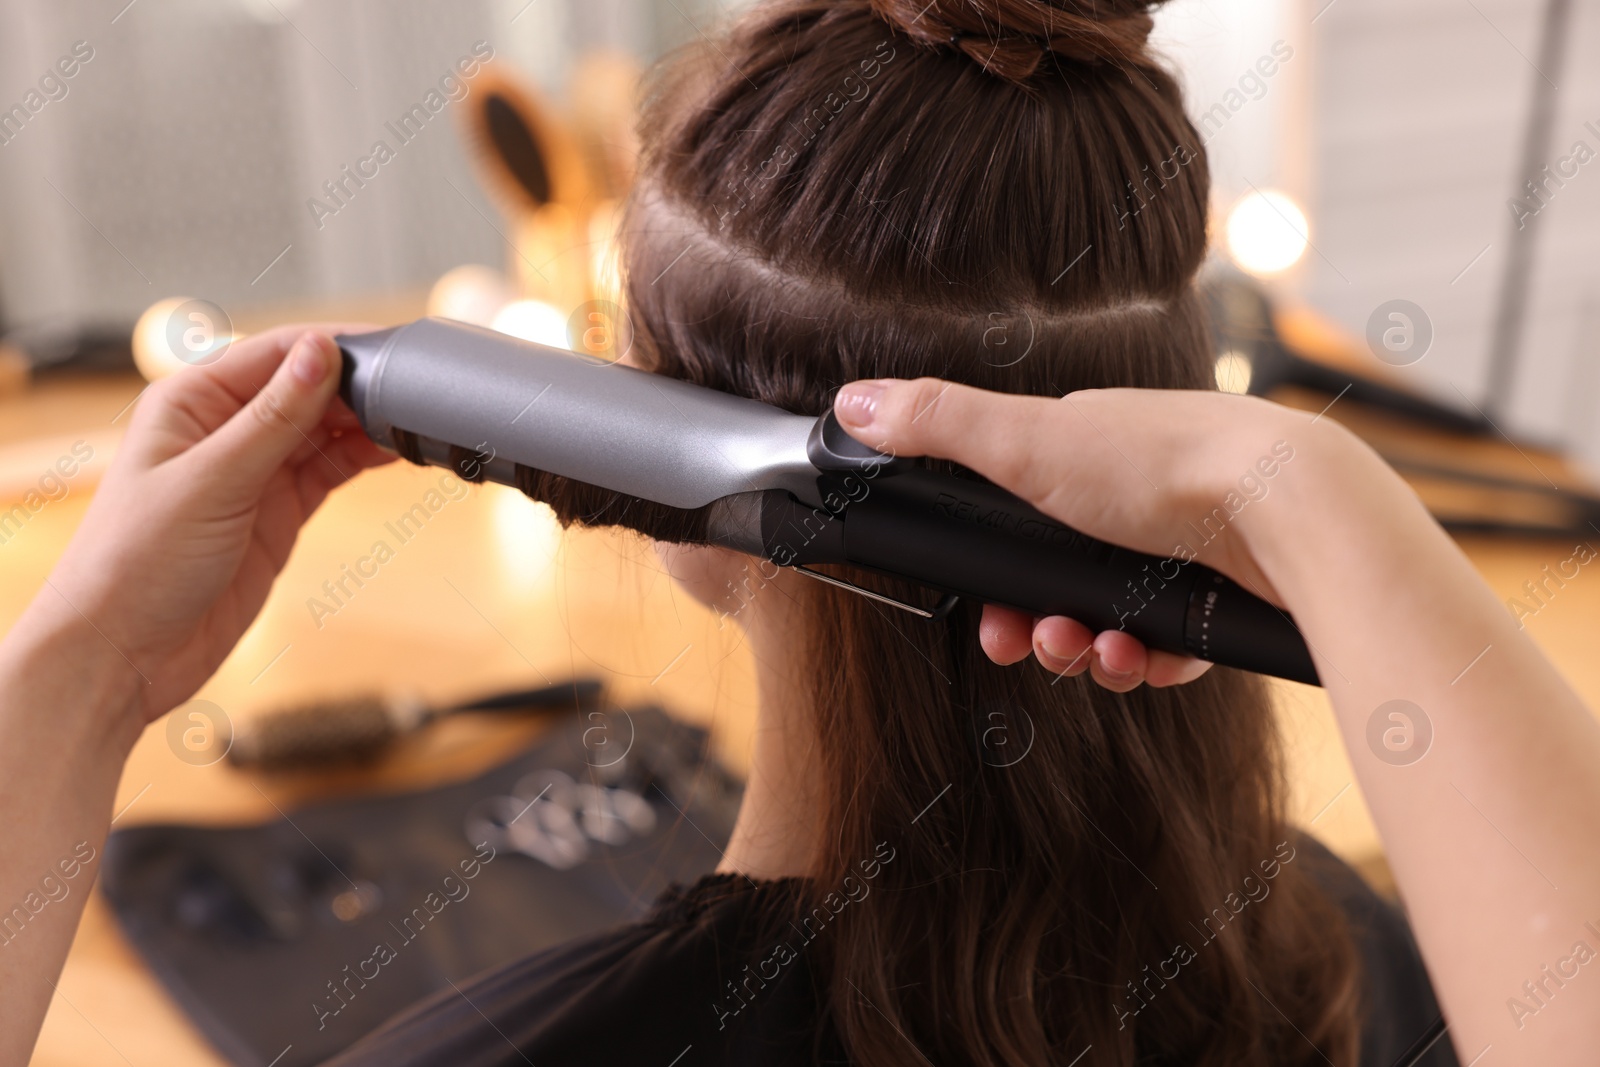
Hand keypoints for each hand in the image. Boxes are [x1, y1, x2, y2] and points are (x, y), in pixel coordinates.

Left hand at [37, 325, 393, 721]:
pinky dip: (362, 460)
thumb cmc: (133, 564)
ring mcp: (253, 472)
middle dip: (358, 387)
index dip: (333, 346)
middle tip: (412, 392)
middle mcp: (222, 428)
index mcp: (190, 401)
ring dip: (366, 424)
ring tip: (412, 422)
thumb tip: (320, 351)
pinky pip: (329, 471)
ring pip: (324, 429)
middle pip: (307, 387)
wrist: (124, 654)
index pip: (276, 352)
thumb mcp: (212, 481)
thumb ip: (273, 418)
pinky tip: (393, 452)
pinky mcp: (277, 513)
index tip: (388, 348)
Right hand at [831, 378, 1330, 690]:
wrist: (1288, 506)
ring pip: (1110, 620)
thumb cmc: (1161, 462)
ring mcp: (1180, 544)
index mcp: (1082, 451)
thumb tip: (852, 401)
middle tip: (1039, 645)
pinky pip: (1168, 643)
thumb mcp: (1025, 440)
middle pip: (1058, 581)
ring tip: (1097, 651)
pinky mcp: (1224, 591)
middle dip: (1039, 626)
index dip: (992, 579)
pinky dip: (1149, 657)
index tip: (988, 618)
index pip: (1015, 523)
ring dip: (1088, 649)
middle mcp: (1131, 493)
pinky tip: (1147, 655)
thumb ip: (936, 424)